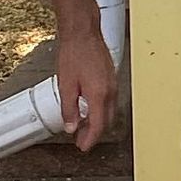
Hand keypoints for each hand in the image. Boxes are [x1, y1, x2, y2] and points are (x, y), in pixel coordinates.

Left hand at [53, 15, 116, 151]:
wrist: (84, 33)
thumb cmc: (75, 53)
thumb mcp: (66, 84)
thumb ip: (69, 109)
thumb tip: (71, 126)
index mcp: (99, 95)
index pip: (98, 126)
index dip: (90, 140)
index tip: (83, 147)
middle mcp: (110, 91)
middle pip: (106, 121)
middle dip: (94, 133)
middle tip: (81, 140)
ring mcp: (114, 84)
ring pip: (109, 112)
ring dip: (98, 122)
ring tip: (83, 126)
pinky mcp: (112, 79)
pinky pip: (110, 101)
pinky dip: (101, 110)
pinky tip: (89, 109)